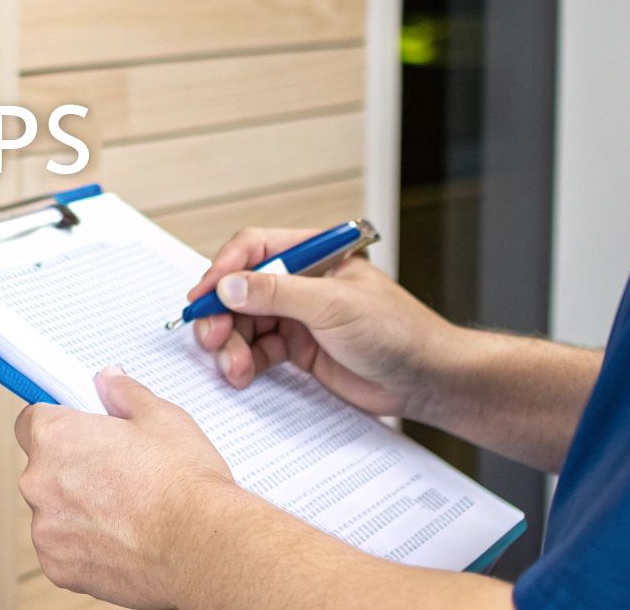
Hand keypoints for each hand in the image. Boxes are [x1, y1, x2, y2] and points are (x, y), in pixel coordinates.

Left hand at [14, 368, 234, 608]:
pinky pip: (64, 547)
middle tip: (117, 470)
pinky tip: (123, 538)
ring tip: (127, 510)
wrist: (200, 547)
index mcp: (56, 437)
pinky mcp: (59, 568)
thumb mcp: (161, 417)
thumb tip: (108, 381)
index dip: (59, 422)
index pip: (31, 419)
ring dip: (78, 508)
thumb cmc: (183, 484)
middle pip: (44, 466)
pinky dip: (85, 544)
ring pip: (54, 510)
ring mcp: (46, 530)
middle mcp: (39, 483)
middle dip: (73, 466)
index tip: (79, 431)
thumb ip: (124, 393)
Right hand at [187, 228, 462, 420]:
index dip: (224, 269)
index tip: (204, 296)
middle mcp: (302, 282)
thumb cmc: (397, 331)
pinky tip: (242, 375)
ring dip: (231, 344)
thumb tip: (229, 286)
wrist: (425, 380)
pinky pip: (257, 350)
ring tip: (233, 366)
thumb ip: (278, 293)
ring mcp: (298, 316)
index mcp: (314, 255)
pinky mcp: (298, 349)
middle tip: (211, 336)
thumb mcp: (333, 305)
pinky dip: (244, 362)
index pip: (255, 248)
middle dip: (221, 313)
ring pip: (244, 323)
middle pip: (241, 288)